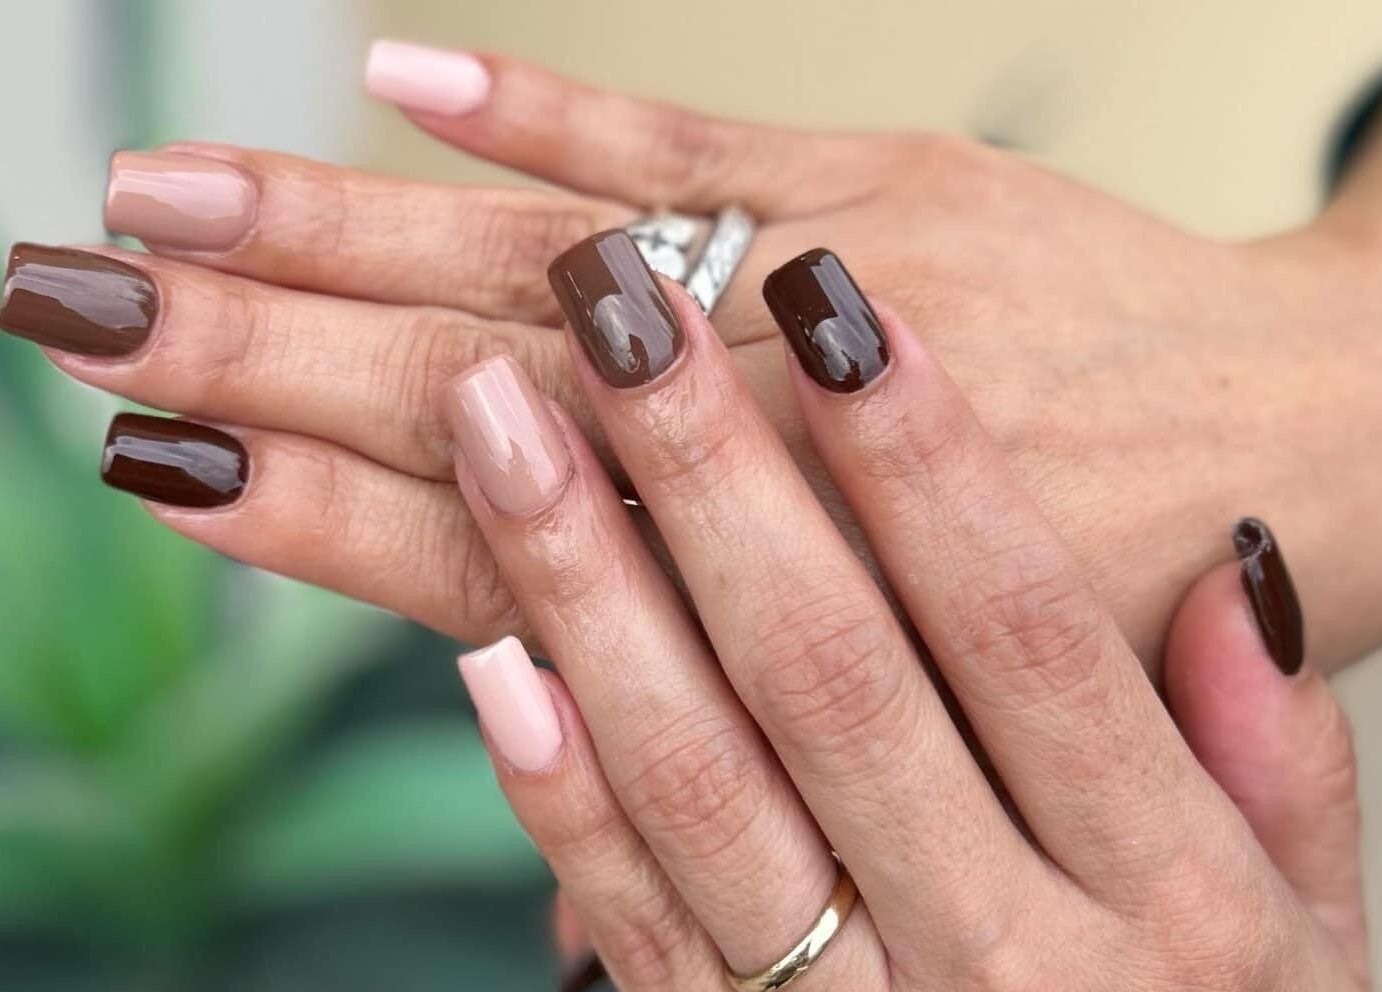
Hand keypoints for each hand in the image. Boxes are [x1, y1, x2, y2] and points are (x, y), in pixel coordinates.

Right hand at [7, 47, 1381, 668]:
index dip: (302, 502)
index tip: (147, 448)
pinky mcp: (887, 187)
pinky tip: (405, 72)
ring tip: (169, 191)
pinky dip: (550, 99)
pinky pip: (692, 133)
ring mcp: (808, 296)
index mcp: (771, 605)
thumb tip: (560, 831)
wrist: (1296, 450)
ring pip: (540, 260)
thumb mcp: (929, 764)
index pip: (484, 551)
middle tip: (71, 287)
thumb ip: (738, 783)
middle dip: (264, 340)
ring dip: (348, 220)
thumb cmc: (1108, 618)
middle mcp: (764, 449)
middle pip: (470, 394)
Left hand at [444, 241, 1366, 988]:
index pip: (1024, 633)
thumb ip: (1284, 764)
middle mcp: (1000, 958)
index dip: (926, 460)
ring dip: (585, 588)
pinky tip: (492, 655)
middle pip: (831, 673)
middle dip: (709, 474)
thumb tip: (1227, 574)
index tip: (837, 306)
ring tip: (503, 423)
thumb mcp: (1307, 941)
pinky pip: (634, 921)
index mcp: (1164, 903)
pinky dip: (556, 792)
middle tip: (614, 312)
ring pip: (698, 777)